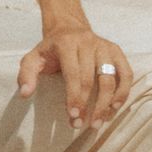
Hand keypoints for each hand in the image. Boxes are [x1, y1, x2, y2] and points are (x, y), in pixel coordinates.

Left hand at [15, 26, 131, 129]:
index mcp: (66, 43)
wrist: (68, 28)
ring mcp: (104, 46)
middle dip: (89, 105)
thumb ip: (26, 75)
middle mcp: (88, 43)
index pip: (74, 74)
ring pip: (111, 77)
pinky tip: (115, 107)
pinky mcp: (116, 51)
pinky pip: (126, 73)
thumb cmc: (50, 49)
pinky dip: (123, 91)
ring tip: (99, 121)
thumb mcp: (32, 58)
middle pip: (93, 78)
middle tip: (83, 124)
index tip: (73, 116)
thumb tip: (25, 94)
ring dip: (107, 103)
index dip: (74, 97)